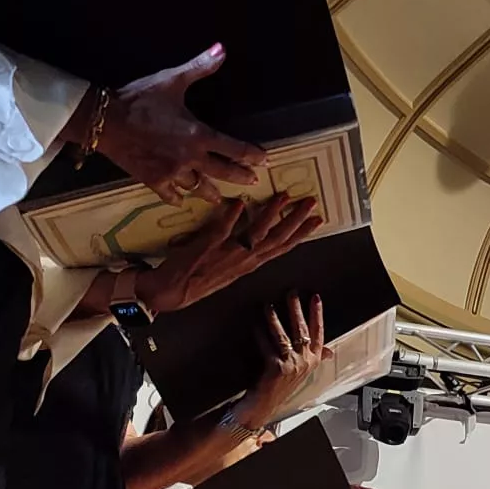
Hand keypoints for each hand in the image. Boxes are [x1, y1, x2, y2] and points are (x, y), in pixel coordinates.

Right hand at [94, 45, 269, 205]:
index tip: (264, 160)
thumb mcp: (172, 80)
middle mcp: (190, 158)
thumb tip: (222, 48)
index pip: (235, 149)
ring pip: (198, 188)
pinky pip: (170, 195)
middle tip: (252, 182)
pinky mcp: (152, 180)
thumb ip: (200, 66)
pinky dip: (177, 198)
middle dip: (240, 177)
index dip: (252, 155)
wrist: (104, 120)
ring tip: (219, 198)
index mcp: (199, 135)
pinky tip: (181, 201)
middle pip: (223, 173)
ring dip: (211, 193)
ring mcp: (171, 172)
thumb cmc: (140, 99)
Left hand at [136, 194, 322, 314]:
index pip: (283, 246)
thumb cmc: (199, 280)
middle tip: (310, 201)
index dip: (302, 232)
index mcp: (250, 263)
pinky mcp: (207, 248)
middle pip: (277, 238)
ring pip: (256, 232)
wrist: (171, 292)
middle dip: (296, 219)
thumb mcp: (228, 269)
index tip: (318, 219)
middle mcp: (244, 259)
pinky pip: (222, 231)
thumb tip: (252, 232)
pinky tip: (240, 203)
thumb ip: (241, 251)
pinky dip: (231, 217)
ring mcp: (227, 253)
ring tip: (283, 196)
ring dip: (271, 213)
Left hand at [236, 294, 333, 425]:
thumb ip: (315, 359)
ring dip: (275, 319)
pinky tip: (255, 325)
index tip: (315, 298)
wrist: (262, 409)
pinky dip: (260, 334)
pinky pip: (268, 346)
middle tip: (292, 292)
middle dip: (297, 309)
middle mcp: (305, 362)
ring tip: (268, 305)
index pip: (319, 333)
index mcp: (314, 361)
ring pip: (284, 336)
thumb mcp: (300, 372)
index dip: (318, 314)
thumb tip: (329, 351)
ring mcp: (292, 366)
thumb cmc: (279, 388)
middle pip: (302, 330)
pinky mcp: (276, 369)